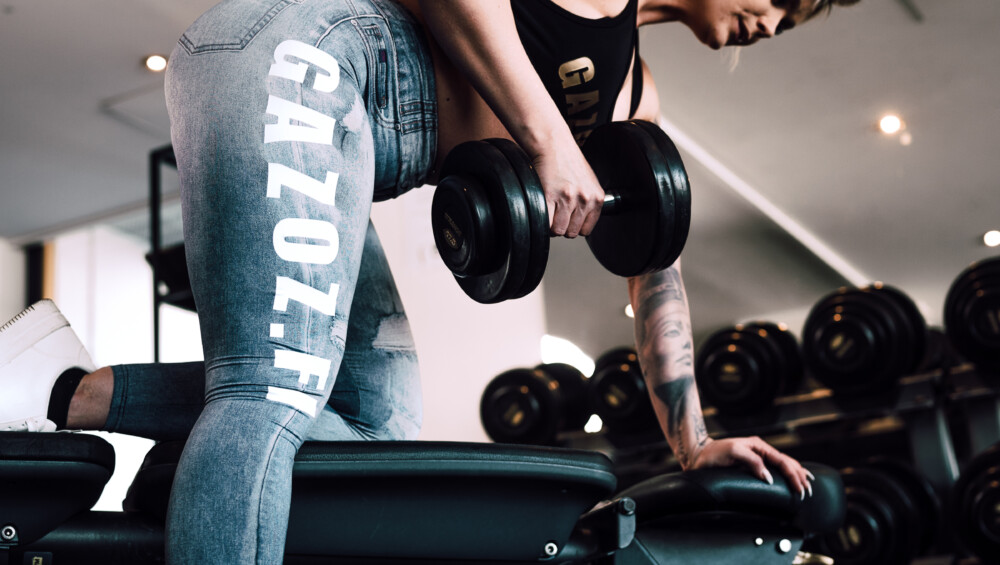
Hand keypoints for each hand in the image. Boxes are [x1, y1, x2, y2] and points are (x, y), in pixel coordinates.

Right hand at [531, 144, 604, 237]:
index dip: (574, 226)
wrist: (554, 145)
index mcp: (597, 198)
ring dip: (551, 224)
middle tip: (557, 213)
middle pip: (571, 233)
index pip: (586, 230)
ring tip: (550, 210)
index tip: (568, 219)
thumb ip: (589, 203)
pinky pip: (546, 222)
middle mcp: (585, 199)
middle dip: (562, 226)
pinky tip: (543, 208)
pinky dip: (542, 220)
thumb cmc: (569, 163)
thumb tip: (582, 224)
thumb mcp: (589, 183)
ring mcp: (567, 198)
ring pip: (558, 230)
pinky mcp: (550, 196)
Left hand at [689, 437, 814, 499]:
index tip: (799, 489)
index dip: (792, 475)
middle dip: (799, 476)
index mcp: (758, 445)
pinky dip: (786, 474)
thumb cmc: (713, 453)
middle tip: (808, 491)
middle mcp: (760, 450)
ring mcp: (757, 457)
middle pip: (786, 462)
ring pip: (783, 465)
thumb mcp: (732, 452)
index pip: (782, 460)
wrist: (699, 455)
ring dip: (796, 474)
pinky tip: (792, 479)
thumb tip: (768, 477)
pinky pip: (774, 469)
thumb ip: (752, 461)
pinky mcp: (753, 464)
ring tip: (807, 485)